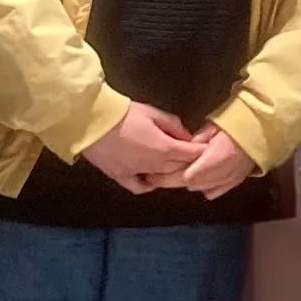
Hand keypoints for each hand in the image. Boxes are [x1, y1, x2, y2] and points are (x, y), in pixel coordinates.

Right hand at [83, 103, 208, 194]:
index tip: (207, 150)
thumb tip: (187, 135)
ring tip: (173, 166)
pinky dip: (147, 185)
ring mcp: (137, 173)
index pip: (192, 154)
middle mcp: (155, 165)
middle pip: (180, 168)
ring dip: (170, 173)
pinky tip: (151, 179)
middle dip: (189, 163)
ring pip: (162, 178)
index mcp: (165, 148)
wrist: (93, 121)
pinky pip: (139, 187)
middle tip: (191, 156)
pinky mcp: (121, 176)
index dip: (201, 152)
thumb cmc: (124, 113)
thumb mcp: (153, 112)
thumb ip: (173, 125)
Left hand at [155, 123, 254, 200]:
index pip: (184, 174)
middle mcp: (220, 173)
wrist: (266, 132)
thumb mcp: (216, 125)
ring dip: (186, 183)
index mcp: (214, 158)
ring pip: (199, 188)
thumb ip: (199, 138)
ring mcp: (228, 180)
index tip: (152, 174)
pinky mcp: (235, 182)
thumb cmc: (240, 124)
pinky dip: (204, 188)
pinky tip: (199, 181)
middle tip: (153, 178)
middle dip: (169, 181)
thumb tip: (185, 146)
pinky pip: (214, 191)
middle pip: (188, 183)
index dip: (166, 176)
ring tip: (172, 175)